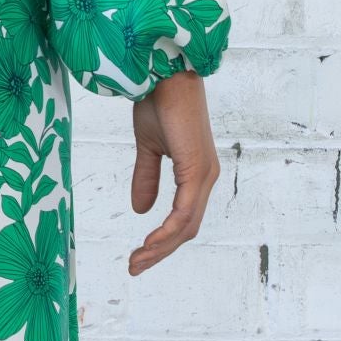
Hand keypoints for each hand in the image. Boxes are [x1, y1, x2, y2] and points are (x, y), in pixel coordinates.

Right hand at [127, 68, 218, 274]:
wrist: (163, 74)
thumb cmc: (158, 101)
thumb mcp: (148, 147)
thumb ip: (146, 177)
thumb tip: (141, 211)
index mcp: (196, 174)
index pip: (183, 219)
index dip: (162, 241)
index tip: (138, 255)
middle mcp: (206, 179)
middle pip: (187, 230)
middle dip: (160, 252)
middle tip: (134, 266)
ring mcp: (204, 176)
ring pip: (186, 227)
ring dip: (160, 247)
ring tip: (136, 261)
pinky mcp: (197, 171)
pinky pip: (183, 212)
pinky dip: (166, 231)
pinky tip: (149, 241)